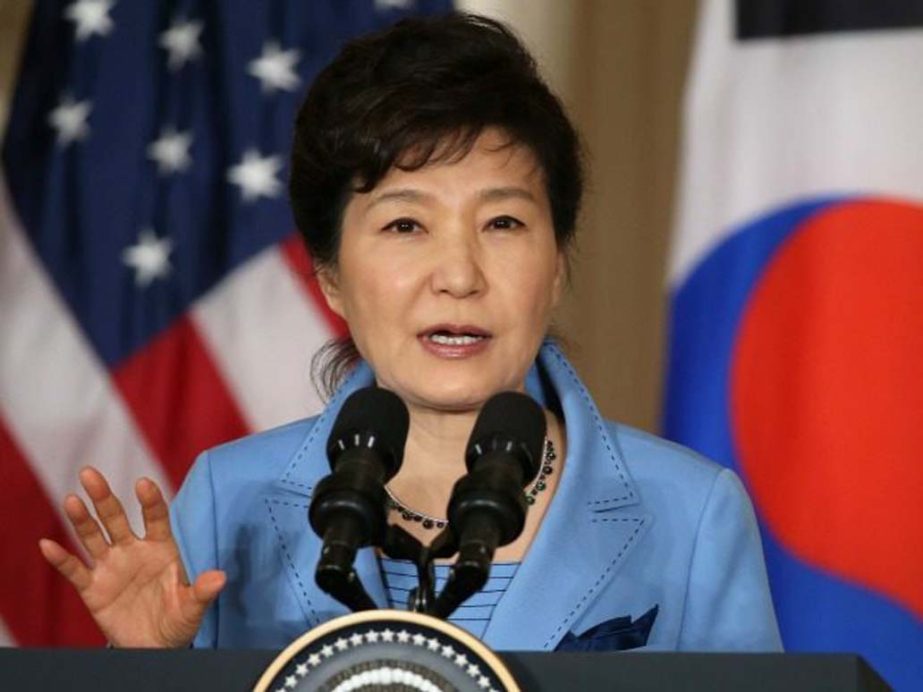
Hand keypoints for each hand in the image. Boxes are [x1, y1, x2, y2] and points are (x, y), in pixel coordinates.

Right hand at [39, 467, 224, 647]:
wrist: (154, 646)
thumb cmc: (178, 619)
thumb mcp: (193, 607)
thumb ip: (202, 591)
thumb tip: (220, 577)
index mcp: (161, 548)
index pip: (156, 517)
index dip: (150, 501)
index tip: (143, 484)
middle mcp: (133, 550)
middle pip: (116, 518)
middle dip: (104, 497)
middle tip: (89, 473)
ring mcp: (111, 567)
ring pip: (93, 537)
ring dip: (82, 519)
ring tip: (71, 499)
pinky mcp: (93, 588)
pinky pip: (75, 571)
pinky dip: (61, 559)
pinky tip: (47, 544)